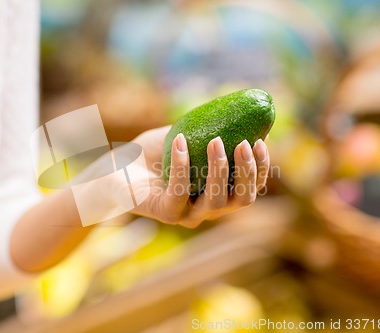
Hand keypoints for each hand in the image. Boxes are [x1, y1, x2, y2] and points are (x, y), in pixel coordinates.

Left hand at [131, 126, 269, 227]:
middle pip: (242, 200)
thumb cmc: (155, 153)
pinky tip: (180, 141)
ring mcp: (187, 215)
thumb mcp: (190, 138)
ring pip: (216, 200)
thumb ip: (215, 132)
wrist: (117, 166)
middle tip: (242, 143)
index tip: (261, 142)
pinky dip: (183, 165)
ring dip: (220, 169)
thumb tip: (247, 116)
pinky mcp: (165, 213)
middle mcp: (207, 209)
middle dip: (248, 172)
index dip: (262, 169)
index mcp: (218, 193)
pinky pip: (180, 192)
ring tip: (215, 141)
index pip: (250, 189)